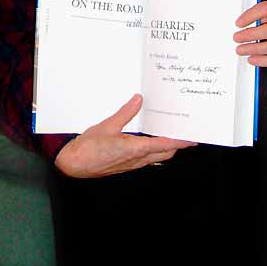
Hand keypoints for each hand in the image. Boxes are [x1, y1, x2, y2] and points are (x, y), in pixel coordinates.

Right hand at [54, 94, 196, 177]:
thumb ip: (125, 113)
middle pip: (165, 152)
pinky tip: (151, 140)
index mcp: (135, 149)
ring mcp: (132, 163)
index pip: (165, 145)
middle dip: (177, 144)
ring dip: (167, 147)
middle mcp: (137, 159)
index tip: (192, 138)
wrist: (74, 165)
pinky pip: (146, 157)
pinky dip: (155, 148)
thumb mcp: (107, 126)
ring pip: (157, 156)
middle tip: (186, 132)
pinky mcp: (126, 164)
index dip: (180, 141)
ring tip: (173, 134)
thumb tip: (138, 100)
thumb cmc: (88, 148)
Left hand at [233, 0, 266, 66]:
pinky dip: (264, 61)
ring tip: (241, 50)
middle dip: (250, 35)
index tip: (238, 23)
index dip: (250, 16)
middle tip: (237, 38)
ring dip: (254, 49)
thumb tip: (240, 24)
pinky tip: (253, 59)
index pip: (266, 9)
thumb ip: (261, 14)